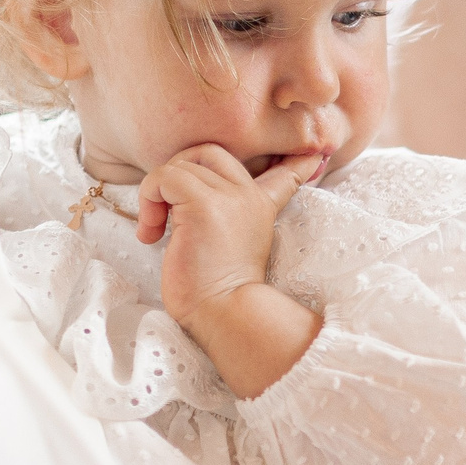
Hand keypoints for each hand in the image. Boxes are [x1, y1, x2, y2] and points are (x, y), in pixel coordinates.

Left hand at [138, 144, 324, 396]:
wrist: (223, 312)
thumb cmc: (218, 293)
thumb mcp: (233, 250)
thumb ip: (227, 225)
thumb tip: (188, 215)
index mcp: (261, 207)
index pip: (284, 174)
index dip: (296, 164)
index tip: (316, 158)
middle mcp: (248, 195)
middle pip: (209, 151)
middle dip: (179, 169)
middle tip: (166, 206)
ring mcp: (228, 196)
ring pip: (179, 164)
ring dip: (155, 193)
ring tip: (155, 228)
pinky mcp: (202, 204)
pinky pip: (164, 178)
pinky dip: (149, 198)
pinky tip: (151, 232)